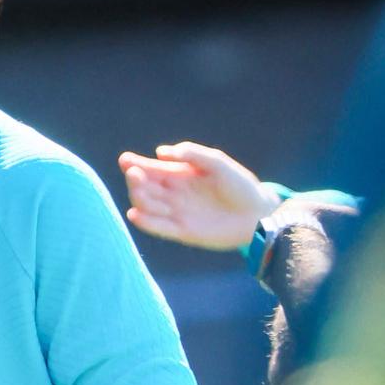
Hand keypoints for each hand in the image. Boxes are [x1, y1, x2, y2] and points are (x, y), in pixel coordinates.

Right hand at [117, 141, 282, 250]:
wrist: (258, 214)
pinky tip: (135, 214)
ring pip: (149, 206)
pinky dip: (145, 222)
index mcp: (180, 175)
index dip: (135, 164)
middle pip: (145, 187)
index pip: (151, 169)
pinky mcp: (183, 232)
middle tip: (135, 174)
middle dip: (136, 181)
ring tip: (140, 190)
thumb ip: (192, 154)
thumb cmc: (240, 185)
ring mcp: (177, 213)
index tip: (125, 159)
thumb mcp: (218, 162)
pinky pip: (159, 228)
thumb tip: (160, 152)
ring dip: (140, 198)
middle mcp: (174, 194)